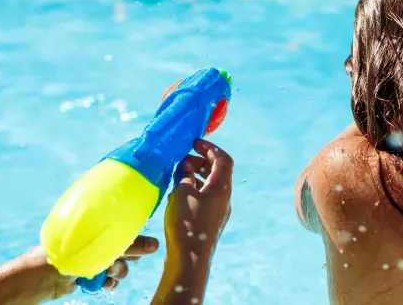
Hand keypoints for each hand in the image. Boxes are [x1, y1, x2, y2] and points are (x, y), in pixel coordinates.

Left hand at [76, 235, 158, 292]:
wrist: (43, 277)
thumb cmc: (68, 253)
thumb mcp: (102, 247)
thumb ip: (129, 246)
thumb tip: (154, 245)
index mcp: (99, 227)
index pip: (124, 230)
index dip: (136, 238)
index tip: (147, 246)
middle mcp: (98, 242)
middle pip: (124, 248)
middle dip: (129, 256)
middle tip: (127, 259)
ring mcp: (93, 259)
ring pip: (118, 266)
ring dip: (118, 272)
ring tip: (110, 273)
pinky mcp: (89, 275)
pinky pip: (108, 279)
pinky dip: (109, 282)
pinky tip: (106, 284)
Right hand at [164, 139, 232, 270]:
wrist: (190, 260)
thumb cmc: (187, 224)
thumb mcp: (181, 193)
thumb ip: (184, 175)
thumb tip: (185, 167)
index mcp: (222, 187)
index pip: (223, 159)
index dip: (209, 147)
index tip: (194, 143)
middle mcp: (224, 198)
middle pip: (218, 171)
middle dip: (201, 161)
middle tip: (183, 159)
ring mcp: (218, 211)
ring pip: (210, 185)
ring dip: (196, 175)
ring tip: (178, 174)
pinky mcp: (210, 222)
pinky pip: (205, 198)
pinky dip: (194, 189)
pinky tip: (177, 194)